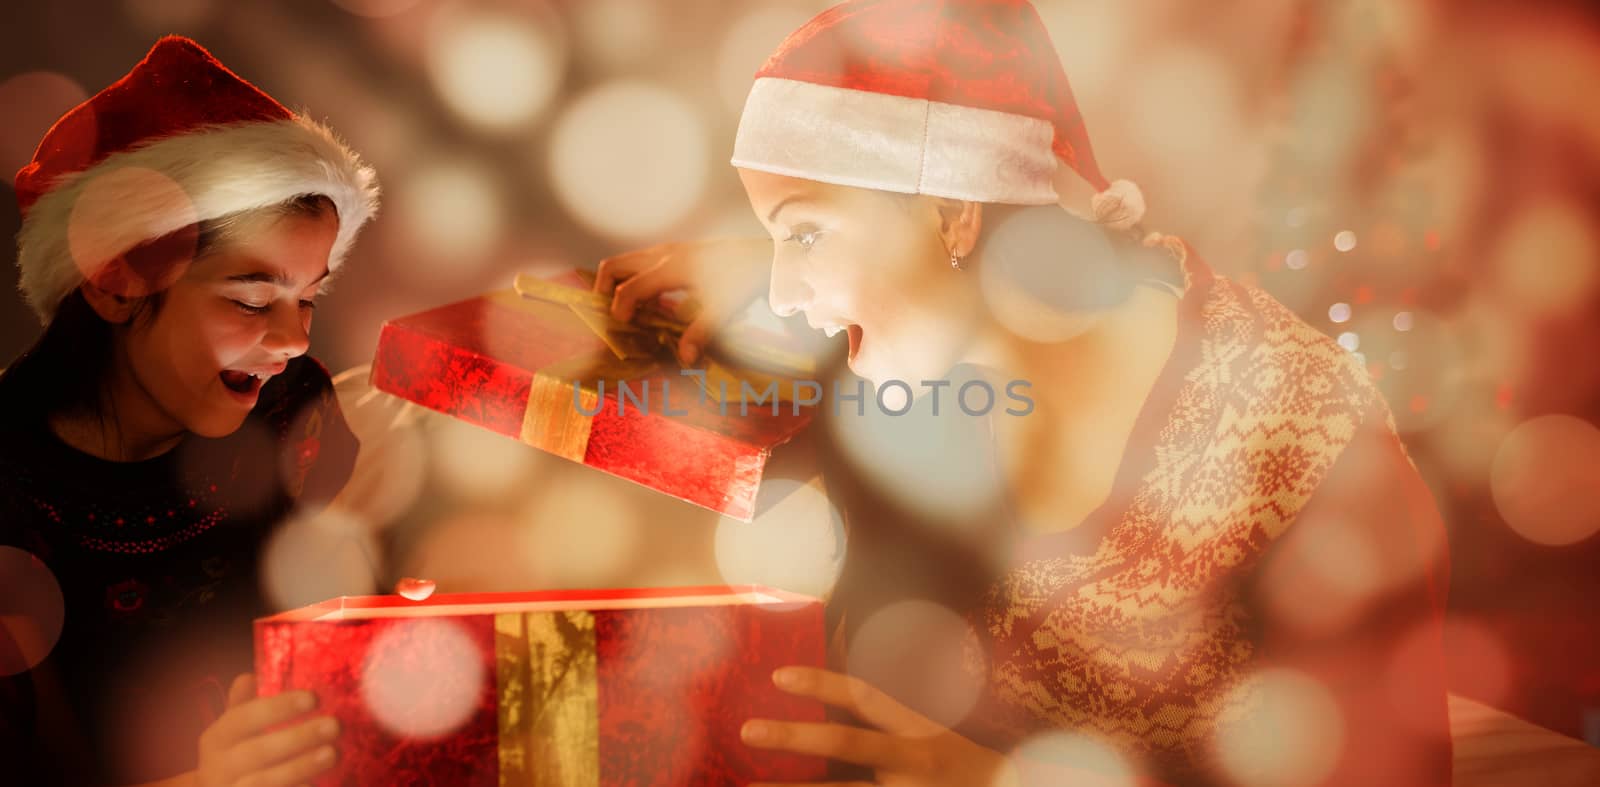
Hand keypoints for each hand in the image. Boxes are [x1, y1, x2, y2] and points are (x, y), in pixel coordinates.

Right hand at [195, 674, 338, 786]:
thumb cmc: (238, 756)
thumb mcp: (236, 730)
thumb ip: (244, 704)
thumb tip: (249, 677)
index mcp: (217, 738)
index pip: (244, 717)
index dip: (278, 707)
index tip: (313, 698)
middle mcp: (218, 767)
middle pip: (258, 751)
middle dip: (298, 738)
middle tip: (334, 725)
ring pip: (263, 781)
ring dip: (300, 767)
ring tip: (332, 754)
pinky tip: (315, 785)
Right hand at [593, 237, 770, 364]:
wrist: (763, 256)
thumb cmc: (743, 280)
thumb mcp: (723, 310)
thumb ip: (700, 333)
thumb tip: (686, 358)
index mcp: (671, 268)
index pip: (630, 288)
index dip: (619, 309)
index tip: (623, 328)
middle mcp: (663, 255)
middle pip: (615, 266)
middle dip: (604, 291)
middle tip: (612, 318)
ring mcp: (668, 251)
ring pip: (627, 263)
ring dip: (621, 286)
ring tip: (635, 315)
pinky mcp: (676, 253)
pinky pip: (642, 265)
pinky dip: (637, 282)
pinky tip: (656, 305)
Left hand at [740, 666, 1019, 786]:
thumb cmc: (959, 761)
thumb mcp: (934, 726)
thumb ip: (887, 709)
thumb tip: (838, 665)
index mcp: (917, 729)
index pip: (865, 698)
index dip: (822, 685)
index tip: (778, 676)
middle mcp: (910, 762)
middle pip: (845, 746)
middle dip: (794, 738)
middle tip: (748, 731)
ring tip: (745, 786)